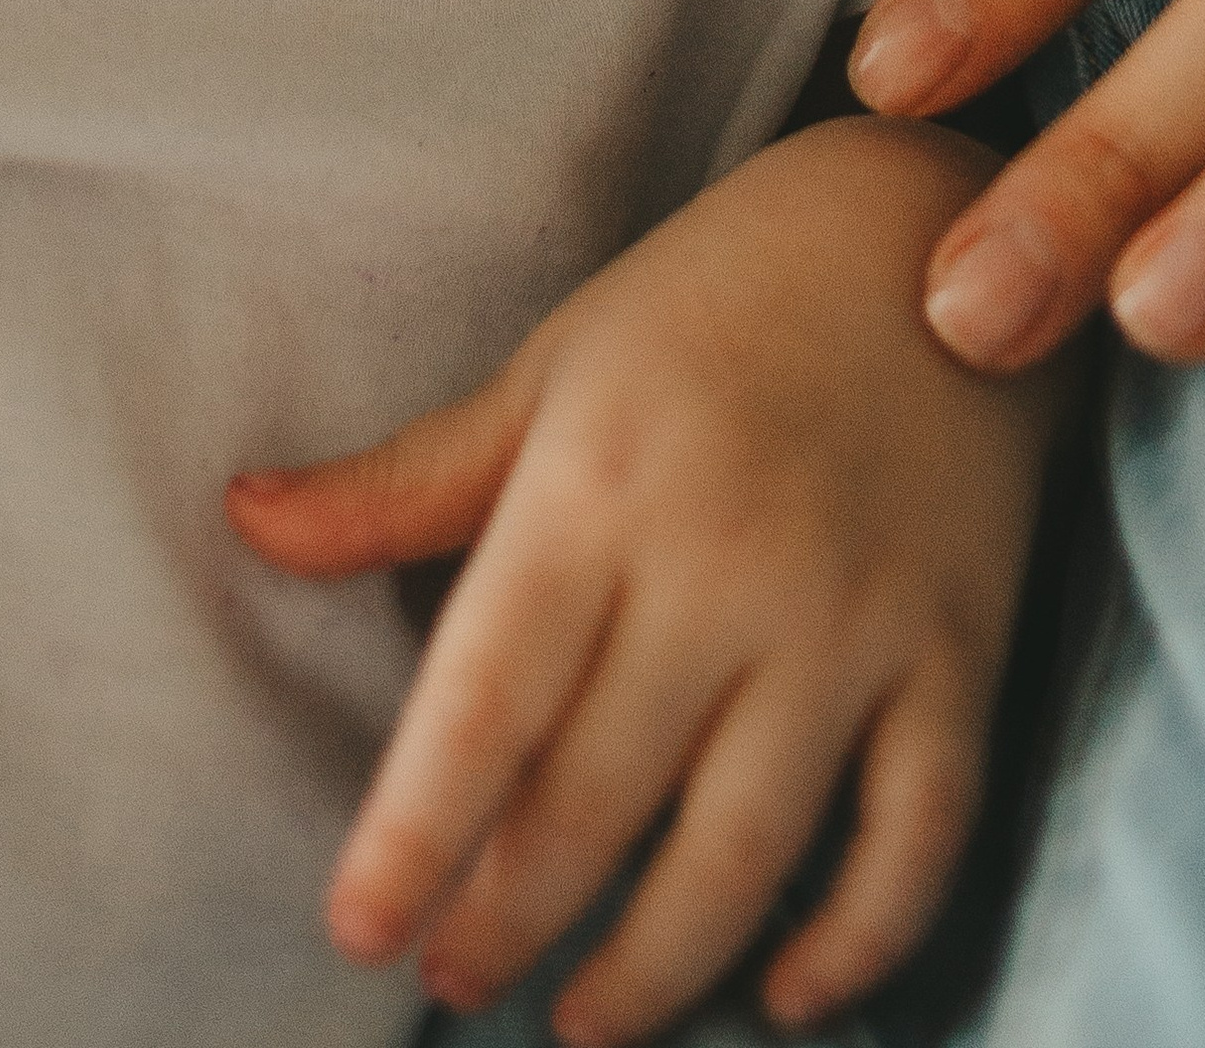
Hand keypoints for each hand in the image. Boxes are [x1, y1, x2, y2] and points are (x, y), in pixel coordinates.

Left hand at [227, 121, 1065, 1044]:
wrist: (941, 235)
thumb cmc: (714, 302)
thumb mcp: (553, 366)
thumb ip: (407, 478)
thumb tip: (244, 522)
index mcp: (601, 483)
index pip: (487, 700)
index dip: (415, 832)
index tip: (358, 929)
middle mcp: (725, 563)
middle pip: (598, 794)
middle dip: (511, 914)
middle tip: (454, 978)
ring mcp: (854, 619)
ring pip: (744, 845)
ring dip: (656, 964)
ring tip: (582, 1019)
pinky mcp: (961, 654)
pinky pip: (919, 833)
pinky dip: (859, 936)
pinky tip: (788, 990)